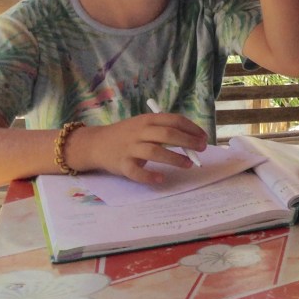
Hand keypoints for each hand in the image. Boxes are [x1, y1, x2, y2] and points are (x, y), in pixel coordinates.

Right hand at [65, 114, 207, 184]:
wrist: (95, 143)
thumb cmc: (127, 134)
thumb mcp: (144, 125)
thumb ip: (163, 130)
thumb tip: (193, 140)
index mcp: (147, 120)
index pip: (174, 120)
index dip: (191, 128)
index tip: (203, 137)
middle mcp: (139, 132)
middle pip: (167, 134)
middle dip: (188, 141)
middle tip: (201, 149)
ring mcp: (130, 148)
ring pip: (154, 151)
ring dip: (174, 158)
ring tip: (188, 164)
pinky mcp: (121, 164)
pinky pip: (136, 172)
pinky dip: (149, 176)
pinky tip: (161, 178)